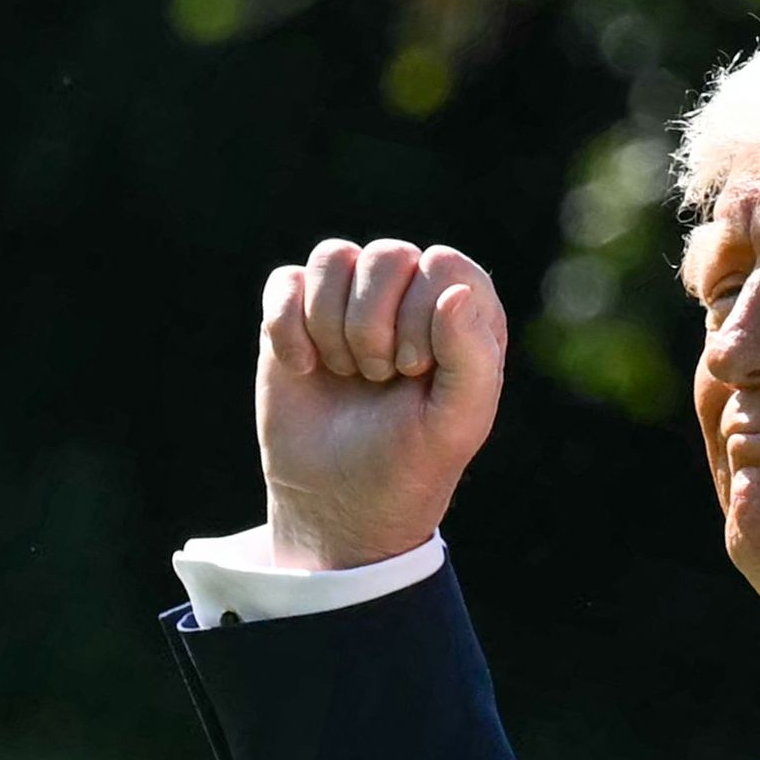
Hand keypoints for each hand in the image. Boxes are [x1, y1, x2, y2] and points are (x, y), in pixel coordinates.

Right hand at [256, 238, 506, 569]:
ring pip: (333, 257)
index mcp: (465, 313)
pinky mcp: (298, 314)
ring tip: (347, 373)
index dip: (423, 316)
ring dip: (332, 326)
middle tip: (378, 378)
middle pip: (388, 255)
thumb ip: (473, 358)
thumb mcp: (457, 423)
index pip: (444, 265)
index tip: (415, 371)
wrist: (339, 504)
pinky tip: (303, 369)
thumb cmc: (410, 462)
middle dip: (374, 326)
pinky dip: (286, 326)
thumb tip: (454, 291)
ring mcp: (352, 301)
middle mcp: (412, 295)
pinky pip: (286, 281)